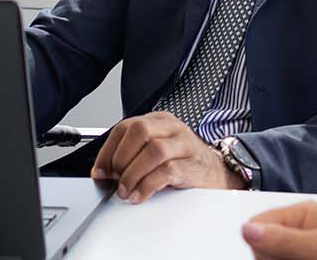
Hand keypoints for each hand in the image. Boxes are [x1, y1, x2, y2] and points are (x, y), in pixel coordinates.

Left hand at [90, 111, 245, 202]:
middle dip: (121, 158)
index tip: (101, 171)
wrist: (215, 172)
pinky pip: (166, 172)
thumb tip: (103, 171)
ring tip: (126, 190)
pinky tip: (140, 195)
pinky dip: (147, 186)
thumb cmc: (182, 161)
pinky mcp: (192, 165)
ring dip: (132, 174)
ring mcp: (184, 145)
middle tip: (117, 179)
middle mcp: (172, 128)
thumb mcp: (157, 148)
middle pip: (139, 131)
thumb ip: (133, 153)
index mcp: (160, 121)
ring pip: (153, 150)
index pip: (125, 126)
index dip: (108, 151)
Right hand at [242, 201, 316, 259]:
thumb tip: (246, 229)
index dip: (258, 244)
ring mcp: (305, 247)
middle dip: (274, 259)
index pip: (258, 224)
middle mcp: (301, 228)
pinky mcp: (309, 258)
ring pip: (277, 258)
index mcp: (302, 213)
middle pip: (265, 247)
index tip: (272, 257)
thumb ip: (282, 239)